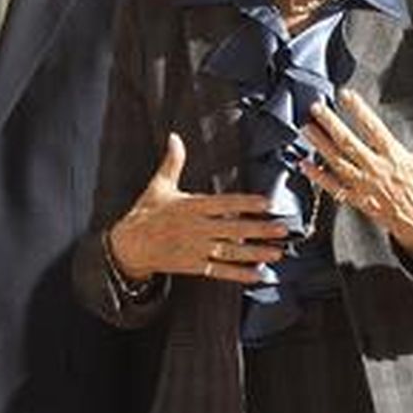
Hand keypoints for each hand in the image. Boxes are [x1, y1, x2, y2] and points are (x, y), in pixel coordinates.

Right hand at [108, 133, 289, 283]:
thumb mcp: (159, 185)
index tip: (267, 203)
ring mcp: (196, 249)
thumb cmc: (146, 212)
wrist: (129, 245)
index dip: (246, 203)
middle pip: (233, 229)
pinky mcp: (194, 266)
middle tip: (282, 230)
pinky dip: (239, 275)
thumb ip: (172, 162)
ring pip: (231, 252)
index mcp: (191, 207)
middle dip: (259, 230)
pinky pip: (220, 272)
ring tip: (277, 253)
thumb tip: (174, 136)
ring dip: (256, 253)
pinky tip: (258, 275)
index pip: (224, 204)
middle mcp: (196, 229)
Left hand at [300, 90, 412, 256]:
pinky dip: (318, 177)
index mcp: (395, 157)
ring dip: (320, 145)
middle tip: (316, 107)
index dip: (359, 111)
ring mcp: (365, 186)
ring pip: (337, 162)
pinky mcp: (358, 201)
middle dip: (331, 124)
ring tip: (306, 129)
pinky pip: (334, 188)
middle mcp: (376, 170)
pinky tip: (304, 165)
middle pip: (349, 143)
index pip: (374, 128)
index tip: (346, 96)